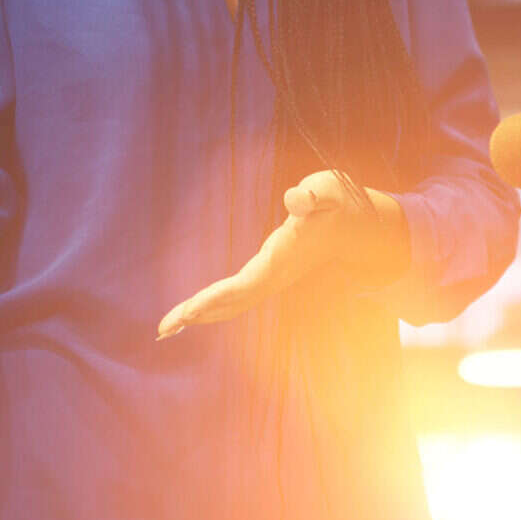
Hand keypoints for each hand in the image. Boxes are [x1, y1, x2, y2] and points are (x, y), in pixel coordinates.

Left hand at [157, 170, 406, 335]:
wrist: (357, 227)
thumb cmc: (337, 204)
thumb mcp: (327, 191)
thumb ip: (312, 196)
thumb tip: (295, 198)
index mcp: (282, 259)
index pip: (244, 285)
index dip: (216, 298)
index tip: (188, 311)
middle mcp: (275, 276)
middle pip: (232, 302)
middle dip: (198, 313)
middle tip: (162, 328)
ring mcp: (272, 279)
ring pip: (232, 303)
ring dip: (200, 314)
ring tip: (166, 328)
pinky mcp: (270, 275)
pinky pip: (237, 296)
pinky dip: (213, 305)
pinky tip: (193, 312)